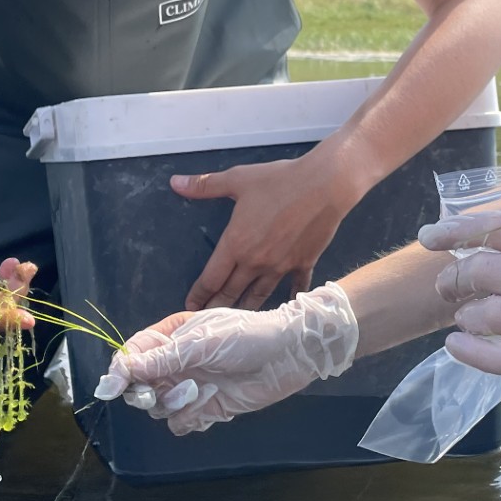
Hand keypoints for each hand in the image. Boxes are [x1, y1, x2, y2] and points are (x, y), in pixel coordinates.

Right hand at [95, 282, 359, 434]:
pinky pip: (180, 423)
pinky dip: (190, 418)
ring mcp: (190, 386)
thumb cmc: (248, 336)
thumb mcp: (202, 342)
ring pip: (159, 408)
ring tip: (199, 391)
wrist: (289, 354)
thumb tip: (123, 371)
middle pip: (140, 386)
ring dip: (174, 403)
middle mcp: (176, 363)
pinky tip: (210, 403)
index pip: (133, 354)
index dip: (120, 371)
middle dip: (144, 392)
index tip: (112, 387)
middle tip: (155, 394)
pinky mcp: (206, 408)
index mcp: (171, 336)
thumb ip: (162, 359)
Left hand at [173, 154, 358, 309]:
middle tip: (207, 320)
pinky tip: (287, 306)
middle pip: (231, 293)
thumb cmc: (280, 181)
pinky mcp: (303, 264)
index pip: (211, 278)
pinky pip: (295, 287)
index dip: (199, 294)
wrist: (324, 185)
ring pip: (259, 296)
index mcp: (236, 244)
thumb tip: (175, 182)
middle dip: (216, 307)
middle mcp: (256, 262)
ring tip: (237, 321)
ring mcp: (281, 267)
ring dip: (246, 309)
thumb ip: (205, 185)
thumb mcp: (238, 179)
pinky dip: (290, 298)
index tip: (191, 306)